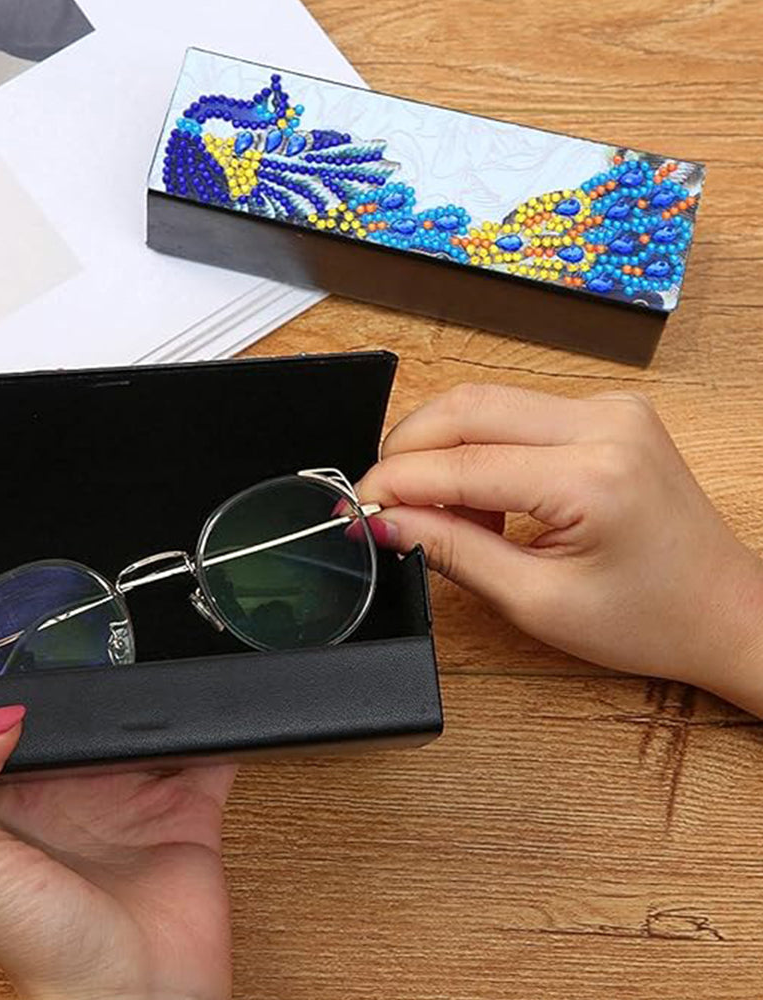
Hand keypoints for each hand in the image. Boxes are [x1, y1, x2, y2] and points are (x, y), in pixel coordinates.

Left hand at [0, 705, 235, 999]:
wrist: (143, 998)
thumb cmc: (45, 953)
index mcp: (7, 804)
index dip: (4, 699)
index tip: (24, 682)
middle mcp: (68, 798)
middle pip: (77, 717)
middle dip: (87, 688)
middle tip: (97, 666)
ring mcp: (130, 800)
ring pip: (140, 723)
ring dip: (149, 701)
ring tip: (150, 685)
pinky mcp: (186, 808)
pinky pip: (204, 750)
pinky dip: (211, 728)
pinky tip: (206, 712)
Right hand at [357, 384, 762, 713]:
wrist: (722, 610)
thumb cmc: (648, 618)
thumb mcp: (535, 601)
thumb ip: (451, 551)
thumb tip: (386, 520)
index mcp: (592, 477)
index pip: (461, 463)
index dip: (394, 483)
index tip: (356, 506)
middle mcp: (605, 424)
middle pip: (467, 407)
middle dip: (406, 450)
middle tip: (378, 498)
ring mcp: (609, 409)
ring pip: (486, 402)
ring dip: (441, 449)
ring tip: (442, 510)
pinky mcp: (606, 412)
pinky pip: (515, 412)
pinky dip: (478, 447)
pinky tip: (483, 496)